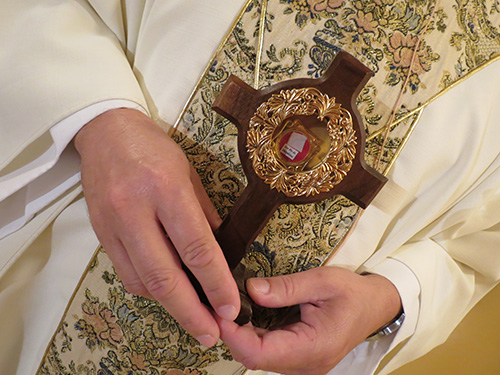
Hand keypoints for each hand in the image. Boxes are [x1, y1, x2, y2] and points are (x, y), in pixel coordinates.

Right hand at [74, 108, 239, 346]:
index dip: (216, 283)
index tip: (230, 308)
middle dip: (191, 312)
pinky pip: (126, 273)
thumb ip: (204, 215)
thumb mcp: (189, 174)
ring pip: (142, 281)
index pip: (195, 247)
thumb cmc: (154, 148)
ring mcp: (113, 224)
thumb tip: (220, 253)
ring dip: (170, 306)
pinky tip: (167, 292)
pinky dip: (150, 289)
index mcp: (166, 189)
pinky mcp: (100, 233)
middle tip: (211, 334)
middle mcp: (136, 210)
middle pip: (165, 276)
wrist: (105, 132)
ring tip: (193, 318)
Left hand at [218, 267, 401, 374]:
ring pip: (257, 357)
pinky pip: (267, 352)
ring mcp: (301, 365)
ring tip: (226, 306)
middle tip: (215, 304)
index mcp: (313, 348)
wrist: (374, 307)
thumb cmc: (353, 293)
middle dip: (230, 333)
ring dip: (238, 334)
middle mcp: (305, 364)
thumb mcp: (322, 281)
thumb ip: (285, 287)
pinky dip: (251, 335)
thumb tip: (250, 290)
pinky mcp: (298, 358)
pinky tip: (244, 314)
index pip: (259, 353)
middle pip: (254, 358)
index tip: (217, 310)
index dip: (233, 335)